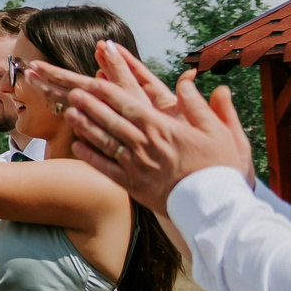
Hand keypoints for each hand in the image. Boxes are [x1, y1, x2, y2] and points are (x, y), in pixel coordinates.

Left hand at [28, 41, 251, 213]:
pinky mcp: (133, 186)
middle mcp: (145, 146)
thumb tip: (187, 81)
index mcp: (163, 129)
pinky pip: (105, 168)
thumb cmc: (221, 169)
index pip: (129, 105)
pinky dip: (89, 156)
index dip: (108, 91)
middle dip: (90, 104)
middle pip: (111, 120)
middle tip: (72, 91)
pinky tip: (76, 145)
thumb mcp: (220, 132)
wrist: (216, 209)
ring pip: (104, 141)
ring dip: (85, 125)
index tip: (92, 80)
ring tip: (69, 112)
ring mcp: (136, 166)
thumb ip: (199, 105)